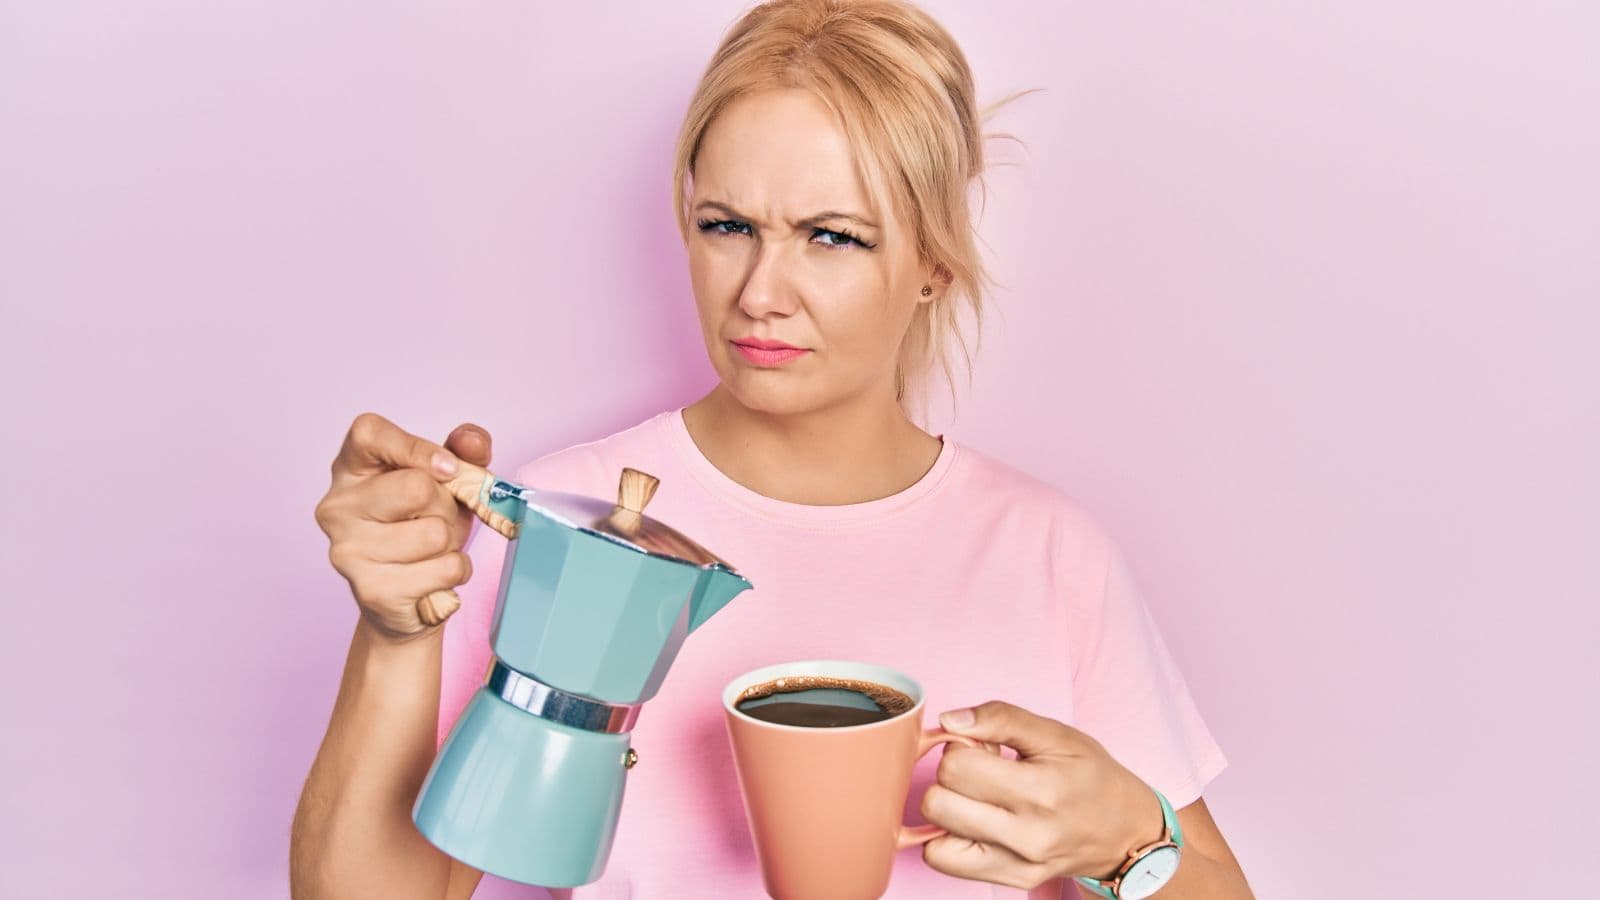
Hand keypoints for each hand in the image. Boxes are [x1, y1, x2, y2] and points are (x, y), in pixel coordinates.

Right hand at [314, 412, 493, 641]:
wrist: (408, 595)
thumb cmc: (422, 524)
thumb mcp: (446, 481)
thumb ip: (461, 452)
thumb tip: (474, 442)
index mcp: (350, 468)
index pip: (369, 433)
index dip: (417, 447)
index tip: (447, 468)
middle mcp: (337, 507)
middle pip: (416, 487)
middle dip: (446, 505)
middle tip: (436, 518)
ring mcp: (348, 551)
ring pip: (435, 533)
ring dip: (451, 542)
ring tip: (433, 549)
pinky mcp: (372, 591)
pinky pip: (445, 569)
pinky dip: (456, 571)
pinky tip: (433, 575)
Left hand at [918, 700, 1164, 891]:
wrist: (1127, 831)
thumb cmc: (1091, 776)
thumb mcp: (1056, 734)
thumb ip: (1001, 718)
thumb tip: (948, 720)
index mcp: (1040, 789)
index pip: (955, 767)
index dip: (960, 747)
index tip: (984, 747)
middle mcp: (1028, 835)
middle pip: (938, 802)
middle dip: (951, 778)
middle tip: (983, 772)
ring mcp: (1018, 864)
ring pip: (934, 836)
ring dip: (949, 809)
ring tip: (981, 798)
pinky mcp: (1013, 880)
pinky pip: (945, 861)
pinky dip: (948, 838)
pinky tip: (973, 822)